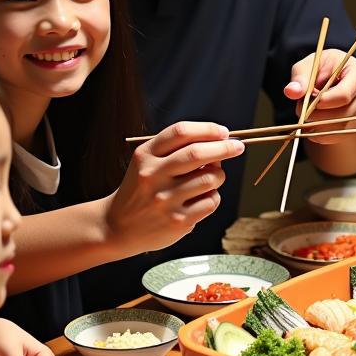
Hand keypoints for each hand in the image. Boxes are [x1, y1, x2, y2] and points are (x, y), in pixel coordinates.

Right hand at [106, 122, 243, 253]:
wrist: (118, 227)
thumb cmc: (141, 190)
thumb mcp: (148, 163)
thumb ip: (178, 152)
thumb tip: (220, 146)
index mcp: (145, 156)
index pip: (180, 132)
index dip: (207, 129)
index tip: (224, 132)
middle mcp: (153, 176)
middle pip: (197, 153)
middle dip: (224, 147)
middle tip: (237, 147)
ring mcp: (165, 200)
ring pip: (210, 179)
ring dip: (219, 175)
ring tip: (213, 177)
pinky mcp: (178, 221)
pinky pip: (210, 202)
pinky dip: (213, 196)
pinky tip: (203, 198)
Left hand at [284, 50, 355, 143]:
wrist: (331, 74)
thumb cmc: (322, 66)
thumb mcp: (310, 65)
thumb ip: (300, 77)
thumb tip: (292, 92)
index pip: (344, 94)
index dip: (323, 102)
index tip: (307, 102)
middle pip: (344, 113)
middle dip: (319, 116)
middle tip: (300, 110)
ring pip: (342, 127)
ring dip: (319, 126)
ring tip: (304, 116)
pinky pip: (340, 135)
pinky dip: (322, 136)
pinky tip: (309, 129)